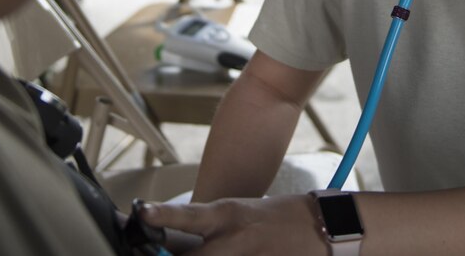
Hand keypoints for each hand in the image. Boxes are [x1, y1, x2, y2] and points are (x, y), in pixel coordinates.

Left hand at [140, 194, 327, 255]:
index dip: (162, 215)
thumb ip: (204, 232)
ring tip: (217, 251)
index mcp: (228, 215)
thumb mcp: (237, 214)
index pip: (189, 214)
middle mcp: (236, 237)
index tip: (141, 212)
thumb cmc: (274, 218)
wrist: (323, 227)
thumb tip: (168, 246)